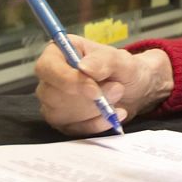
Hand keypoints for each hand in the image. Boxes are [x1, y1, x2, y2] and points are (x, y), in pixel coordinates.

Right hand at [34, 35, 172, 135]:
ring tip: (118, 97)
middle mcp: (51, 78)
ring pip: (60, 114)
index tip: (94, 90)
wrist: (135, 89)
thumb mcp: (121, 60)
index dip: (67, 80)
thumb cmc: (123, 68)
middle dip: (87, 98)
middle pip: (51, 94)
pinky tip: (115, 114)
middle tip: (117, 90)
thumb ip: (104, 60)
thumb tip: (83, 67)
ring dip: (93, 110)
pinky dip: (96, 124)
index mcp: (60, 52)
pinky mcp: (64, 122)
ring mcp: (54, 102)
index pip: (47, 67)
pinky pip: (73, 129)